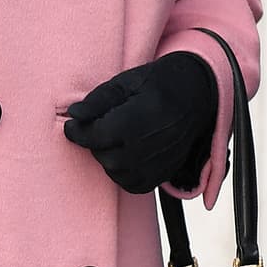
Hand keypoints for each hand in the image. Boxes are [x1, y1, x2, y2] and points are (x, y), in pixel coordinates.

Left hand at [63, 50, 218, 193]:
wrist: (195, 93)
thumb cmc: (158, 84)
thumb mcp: (126, 82)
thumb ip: (98, 100)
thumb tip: (74, 115)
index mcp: (138, 118)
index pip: (96, 135)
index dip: (78, 132)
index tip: (71, 126)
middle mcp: (150, 144)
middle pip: (105, 156)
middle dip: (94, 144)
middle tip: (97, 129)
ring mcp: (160, 161)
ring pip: (118, 172)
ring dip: (108, 158)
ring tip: (113, 140)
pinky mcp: (165, 172)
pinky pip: (134, 184)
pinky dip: (123, 173)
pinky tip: (124, 155)